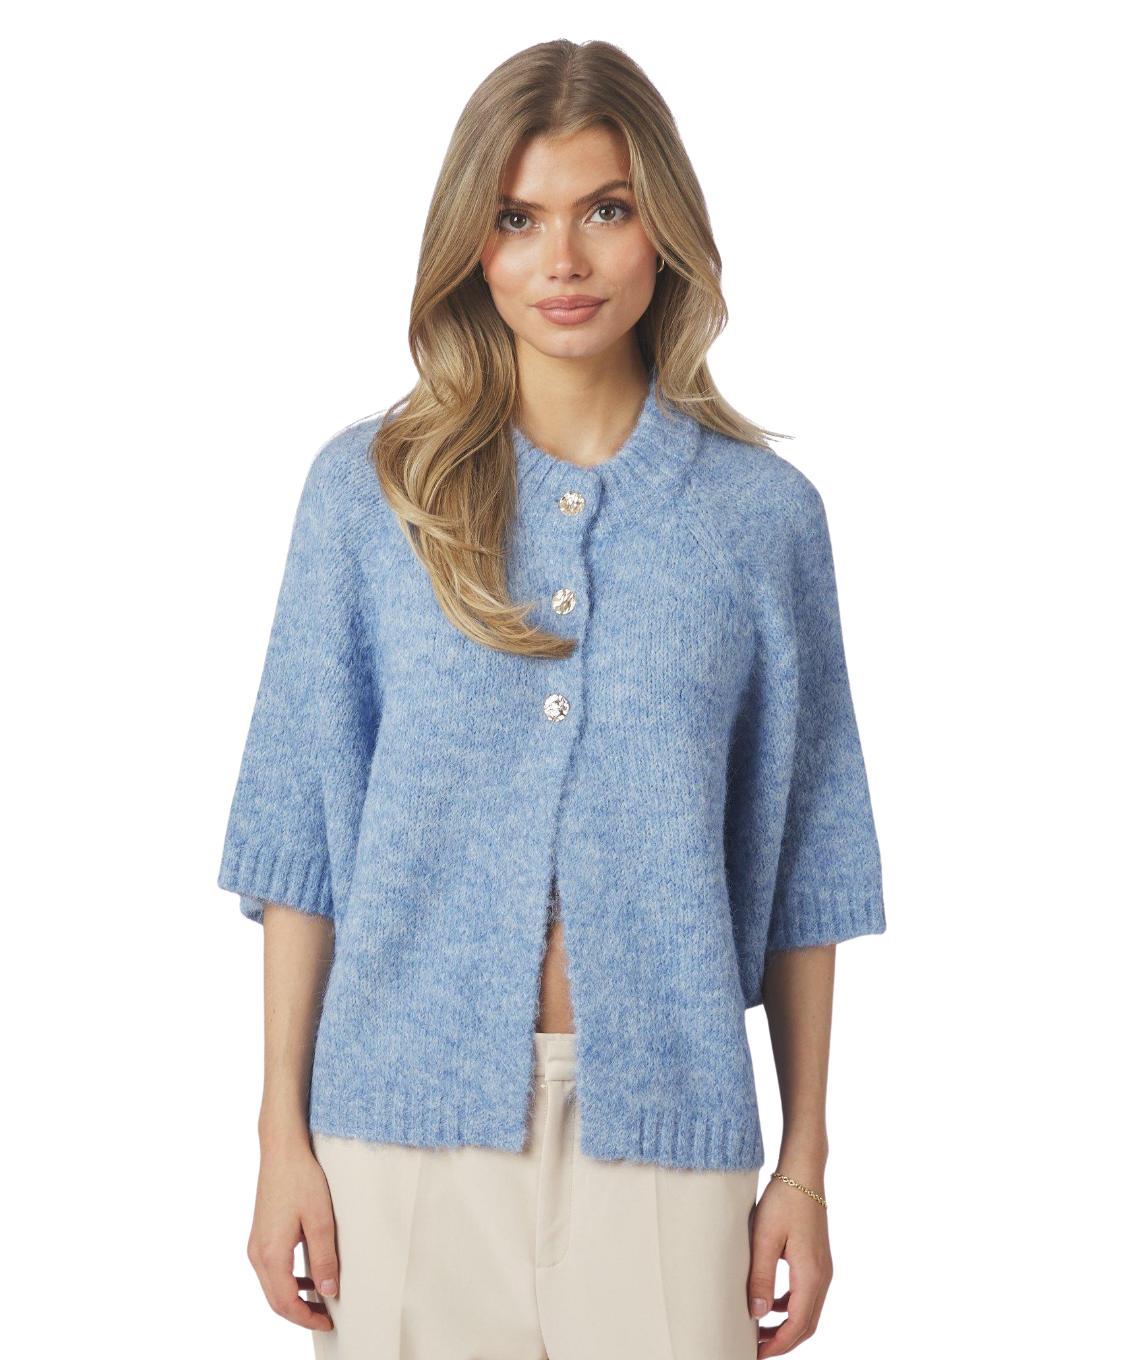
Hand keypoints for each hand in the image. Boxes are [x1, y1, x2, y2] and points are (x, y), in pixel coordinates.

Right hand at [247, 1131, 338, 1332]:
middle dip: (300, 1314)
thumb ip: (324, 1258)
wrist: (281, 1150)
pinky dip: (287, 1282)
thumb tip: (328, 1290)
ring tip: (319, 1301)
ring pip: (271, 1287)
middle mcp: (257, 1253)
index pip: (287, 1302)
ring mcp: (256, 1244)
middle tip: (325, 1318)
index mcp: (272, 1254)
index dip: (307, 1318)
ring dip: (293, 1299)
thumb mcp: (321, 1220)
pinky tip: (306, 1277)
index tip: (328, 1322)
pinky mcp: (259, 1235)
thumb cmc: (301, 1179)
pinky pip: (270, 1270)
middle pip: (275, 1300)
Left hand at [747, 1173, 832, 1354]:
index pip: (798, 1324)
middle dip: (783, 1341)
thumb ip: (762, 1277)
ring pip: (808, 1311)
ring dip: (787, 1326)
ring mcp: (823, 1268)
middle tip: (756, 1349)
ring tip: (760, 1331)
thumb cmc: (783, 1200)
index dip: (778, 1344)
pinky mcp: (817, 1260)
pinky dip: (791, 1308)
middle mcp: (822, 1275)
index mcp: (811, 1274)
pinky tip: (772, 1305)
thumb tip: (758, 1314)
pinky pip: (807, 1295)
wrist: (803, 1173)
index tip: (756, 1354)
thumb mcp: (764, 1237)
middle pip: (807, 1324)